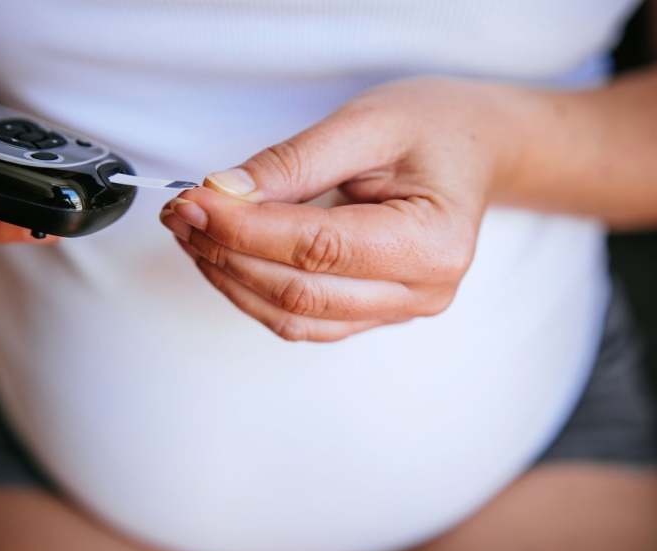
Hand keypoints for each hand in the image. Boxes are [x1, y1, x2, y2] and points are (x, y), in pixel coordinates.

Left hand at [161, 79, 523, 340]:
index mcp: (433, 243)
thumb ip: (294, 162)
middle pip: (300, 292)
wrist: (473, 150)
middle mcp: (421, 291)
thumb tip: (223, 193)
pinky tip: (226, 258)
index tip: (193, 200)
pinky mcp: (375, 312)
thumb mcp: (367, 124)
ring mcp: (399, 310)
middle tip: (182, 214)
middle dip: (227, 254)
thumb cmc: (435, 129)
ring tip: (194, 234)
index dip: (244, 229)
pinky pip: (304, 320)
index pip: (317, 248)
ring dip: (233, 279)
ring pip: (294, 317)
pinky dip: (255, 293)